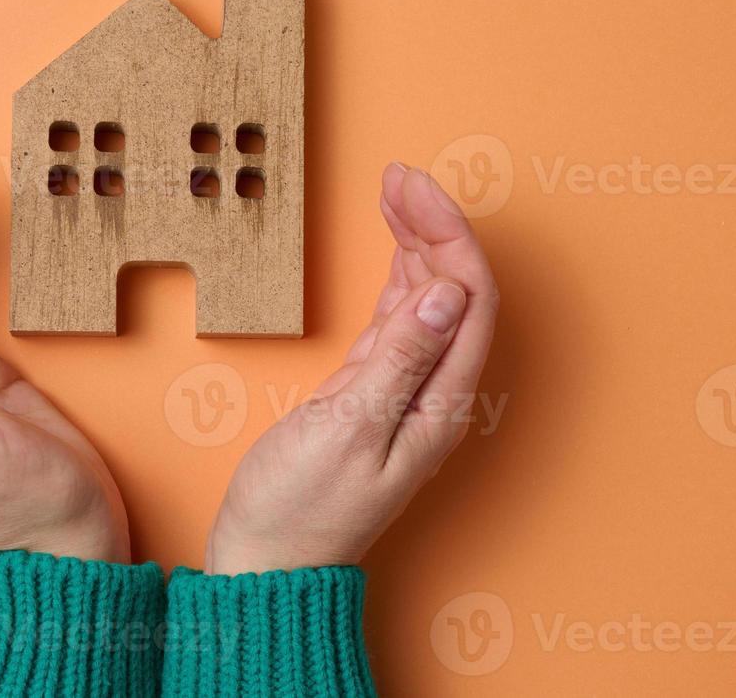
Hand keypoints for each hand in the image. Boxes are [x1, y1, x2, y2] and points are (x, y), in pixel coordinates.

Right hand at [205, 163, 498, 574]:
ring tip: (395, 192)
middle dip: (434, 225)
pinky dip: (397, 278)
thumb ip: (399, 359)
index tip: (412, 186)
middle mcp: (435, 391)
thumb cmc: (301, 508)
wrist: (268, 561)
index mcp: (440, 400)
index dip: (447, 233)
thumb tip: (446, 291)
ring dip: (417, 244)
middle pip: (453, 290)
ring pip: (428, 300)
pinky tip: (394, 251)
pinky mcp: (373, 392)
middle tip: (399, 174)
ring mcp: (406, 390)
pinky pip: (400, 320)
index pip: (467, 296)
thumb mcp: (349, 428)